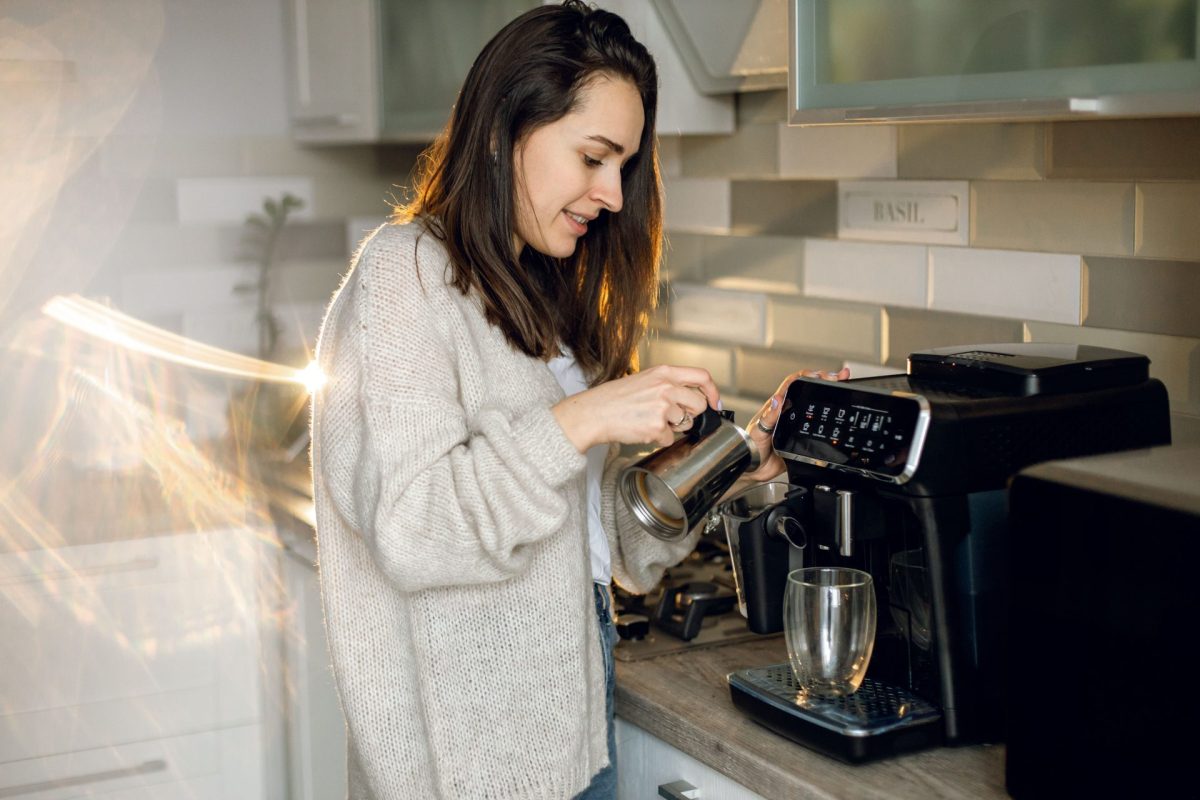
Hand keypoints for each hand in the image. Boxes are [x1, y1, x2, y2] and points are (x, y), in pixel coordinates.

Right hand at [552, 364, 719, 451]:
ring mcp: (662, 408)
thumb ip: (668, 385)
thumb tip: (691, 400)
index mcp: (664, 373)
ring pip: (686, 424)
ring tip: (650, 420)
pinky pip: (669, 439)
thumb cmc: (615, 398)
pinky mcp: (656, 427)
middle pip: (698, 404)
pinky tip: (642, 429)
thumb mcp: (644, 380)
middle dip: (691, 415)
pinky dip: (658, 438)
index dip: (713, 392)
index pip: (702, 377)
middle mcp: (666, 387)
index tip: (714, 403)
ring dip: (672, 427)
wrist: (594, 413)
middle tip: (673, 417)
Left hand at [741, 366, 850, 482]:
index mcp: (776, 407)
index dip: (807, 376)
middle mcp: (787, 412)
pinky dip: (828, 418)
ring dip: (828, 396)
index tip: (820, 375)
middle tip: (839, 376)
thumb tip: (777, 400)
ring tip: (843, 386)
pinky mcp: (802, 438)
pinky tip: (838, 414)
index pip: (792, 384)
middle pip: (807, 390)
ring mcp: (796, 424)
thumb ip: (767, 418)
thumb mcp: (757, 432)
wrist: (754, 469)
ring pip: (814, 406)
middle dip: (824, 380)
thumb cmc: (749, 448)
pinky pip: (817, 427)